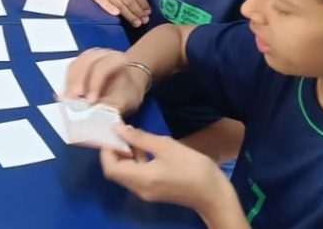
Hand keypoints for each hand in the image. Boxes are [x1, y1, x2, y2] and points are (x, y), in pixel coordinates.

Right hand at [63, 48, 147, 112]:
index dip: (94, 84)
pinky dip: (67, 84)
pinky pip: (70, 71)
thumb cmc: (127, 93)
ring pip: (75, 66)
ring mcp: (88, 56)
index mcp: (116, 59)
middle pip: (84, 63)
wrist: (127, 85)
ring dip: (70, 84)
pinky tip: (67, 96)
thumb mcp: (124, 101)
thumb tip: (92, 112)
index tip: (90, 101)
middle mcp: (101, 53)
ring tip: (69, 99)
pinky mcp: (79, 63)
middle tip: (73, 99)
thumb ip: (109, 106)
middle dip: (77, 82)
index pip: (102, 68)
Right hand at [74, 0, 150, 26]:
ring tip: (136, 23)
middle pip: (128, 0)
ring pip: (118, 3)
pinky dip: (109, 8)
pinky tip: (117, 14)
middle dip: (138, 12)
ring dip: (128, 14)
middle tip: (144, 21)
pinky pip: (102, 1)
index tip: (148, 11)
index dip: (143, 3)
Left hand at [101, 125, 239, 224]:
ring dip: (125, 155)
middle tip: (121, 132)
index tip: (112, 132)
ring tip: (133, 136)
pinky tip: (145, 147)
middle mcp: (138, 189)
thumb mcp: (166, 146)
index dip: (107, 149)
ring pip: (125, 173)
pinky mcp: (153, 191)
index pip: (110, 167)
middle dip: (114, 151)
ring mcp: (146, 192)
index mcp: (140, 179)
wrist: (215, 194)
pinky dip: (135, 161)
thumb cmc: (193, 167)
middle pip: (115, 171)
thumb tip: (117, 128)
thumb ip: (140, 138)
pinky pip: (136, 175)